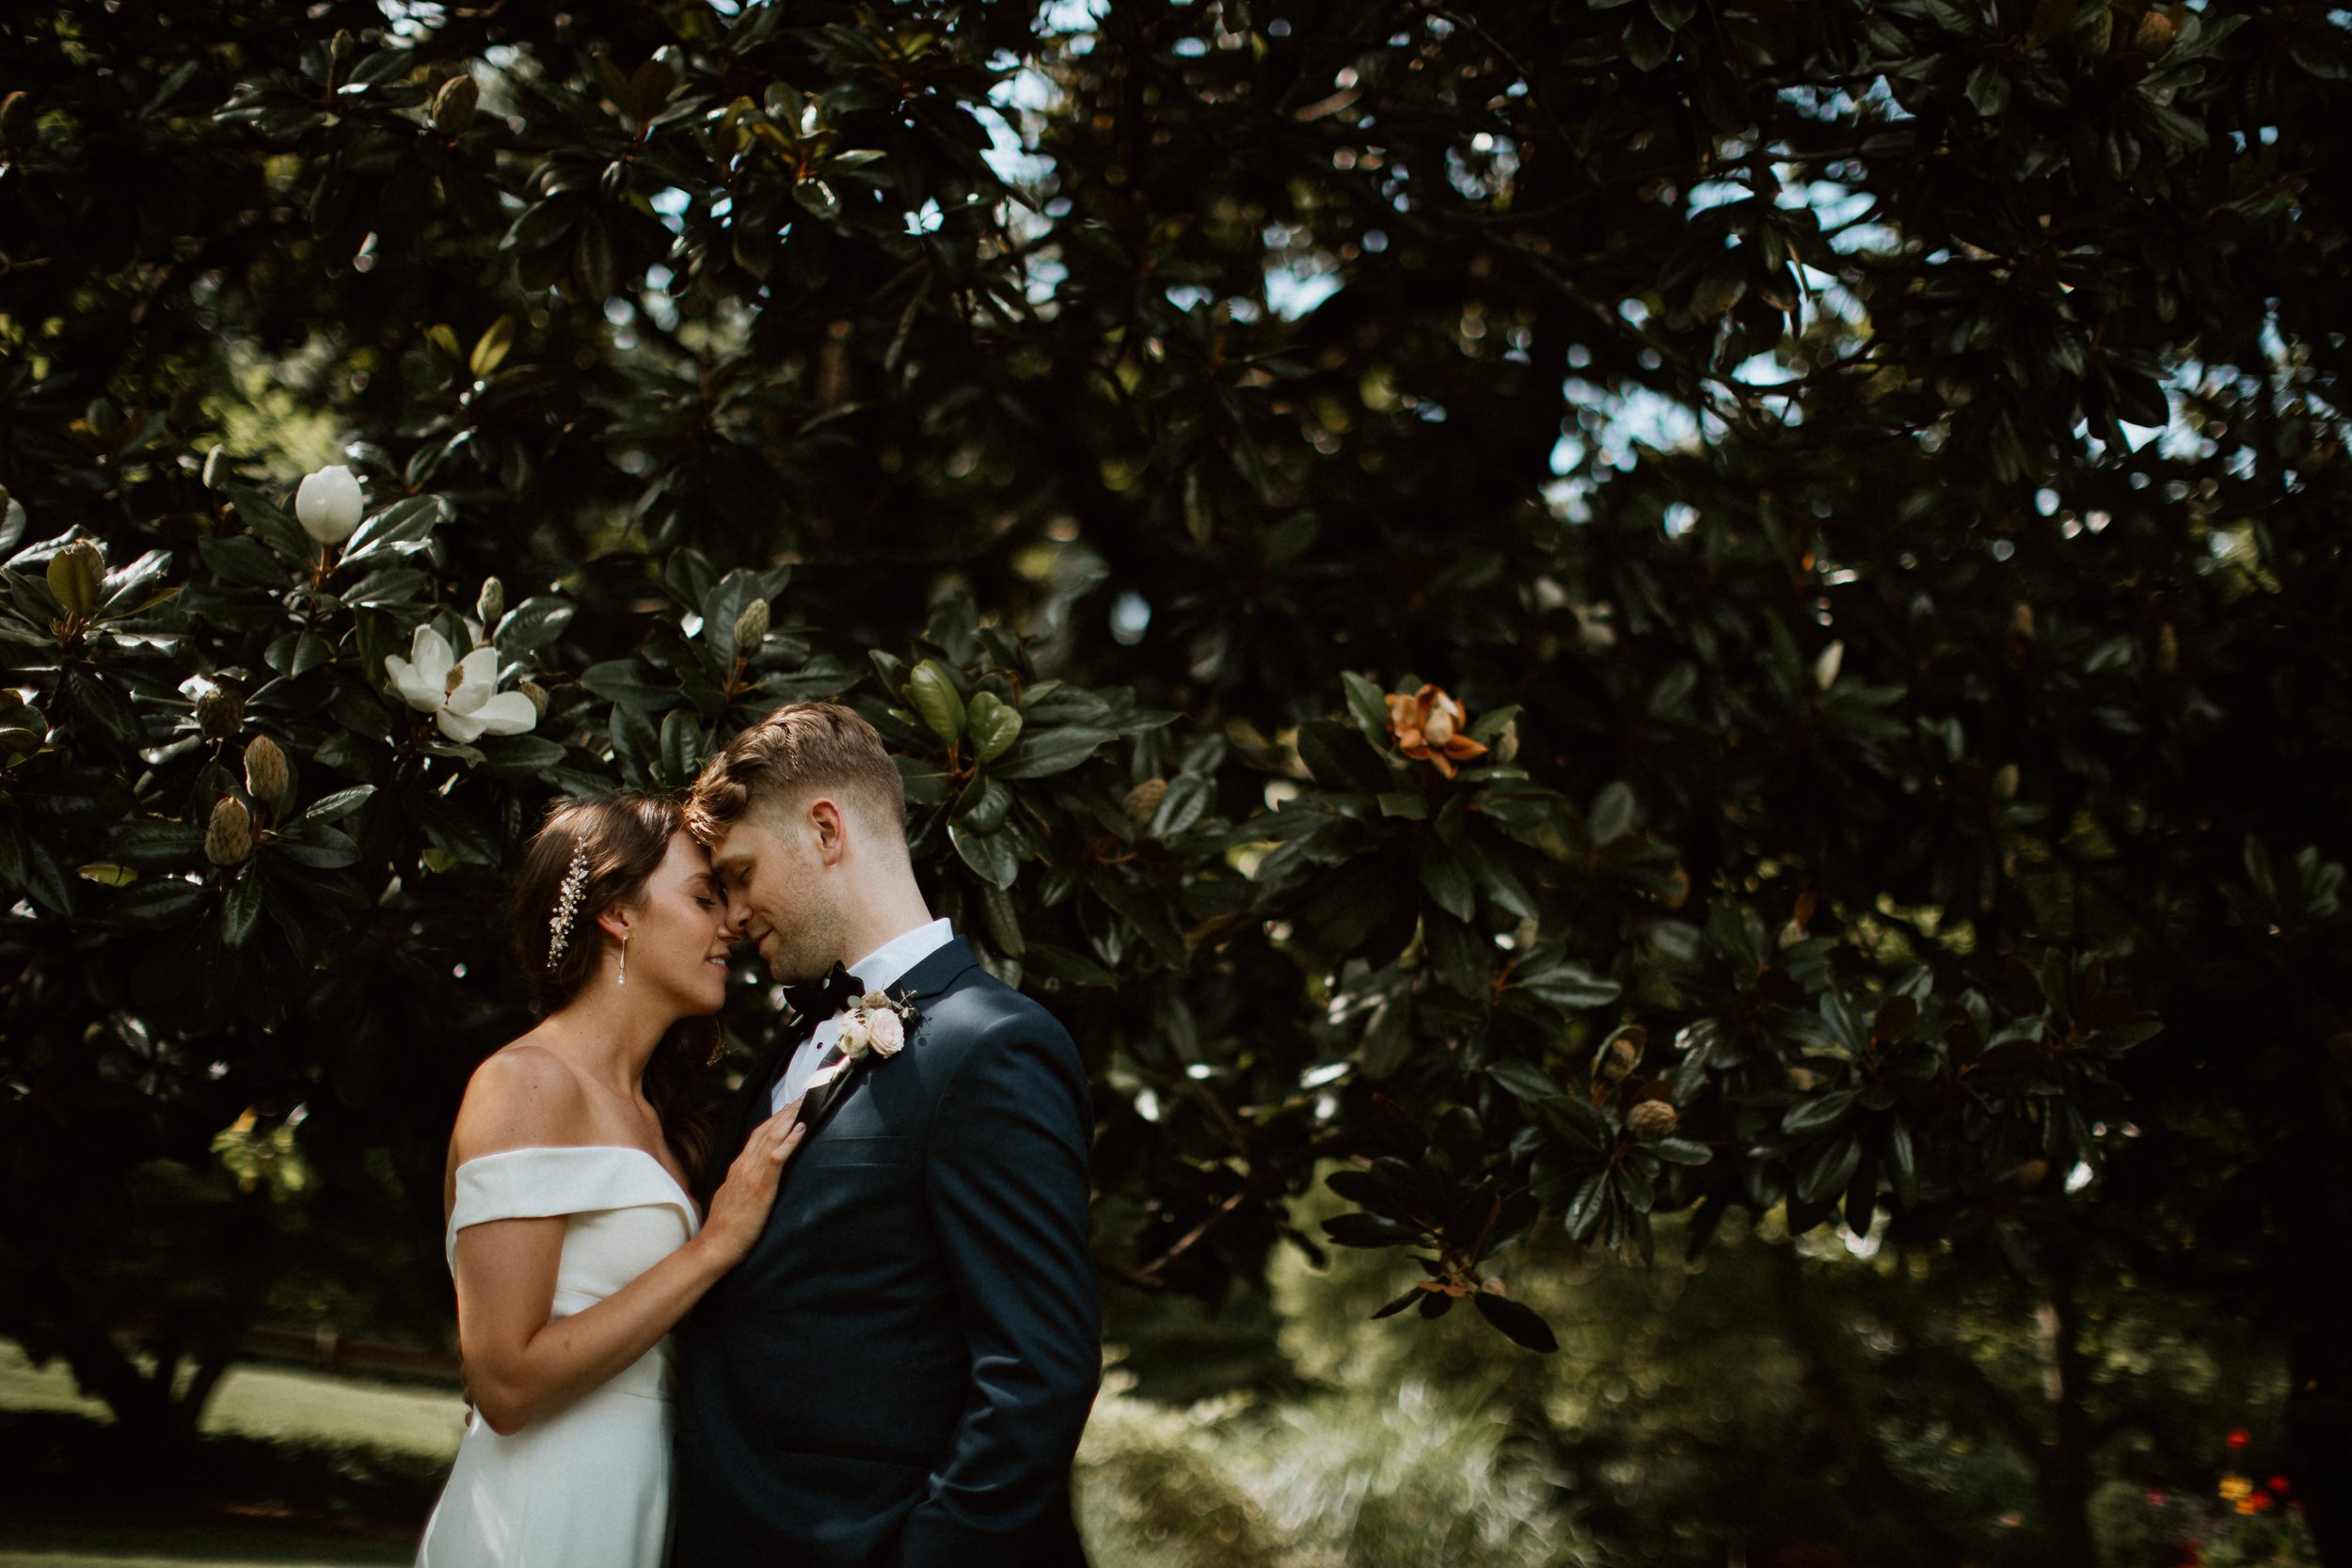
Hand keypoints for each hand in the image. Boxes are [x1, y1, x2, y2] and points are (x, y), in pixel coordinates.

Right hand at [698, 1103, 806, 1267]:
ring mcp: (751, 1173)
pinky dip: (790, 1140)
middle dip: (786, 1112)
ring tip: (805, 1104)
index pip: (758, 1134)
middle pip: (766, 1129)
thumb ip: (742, 1182)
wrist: (717, 1244)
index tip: (790, 1107)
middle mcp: (743, 1164)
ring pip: (772, 1137)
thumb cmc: (726, 1226)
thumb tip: (752, 1178)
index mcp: (738, 1167)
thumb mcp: (732, 1196)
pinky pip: (776, 1156)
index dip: (775, 1119)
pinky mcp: (760, 1185)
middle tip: (803, 1096)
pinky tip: (801, 1128)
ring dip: (790, 1118)